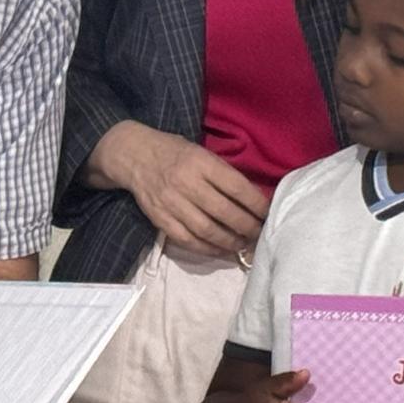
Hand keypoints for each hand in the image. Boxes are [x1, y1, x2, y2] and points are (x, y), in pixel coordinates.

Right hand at [93, 121, 268, 257]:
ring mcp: (171, 203)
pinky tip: (220, 250)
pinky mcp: (160, 219)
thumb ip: (222, 174)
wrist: (135, 156)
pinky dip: (207, 249)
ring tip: (243, 244)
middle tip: (259, 234)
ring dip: (230, 241)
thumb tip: (253, 199)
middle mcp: (186, 183)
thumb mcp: (201, 153)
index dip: (256, 204)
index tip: (268, 214)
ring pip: (207, 230)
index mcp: (201, 163)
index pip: (236, 187)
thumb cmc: (175, 152)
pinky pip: (187, 240)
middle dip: (247, 227)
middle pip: (224, 212)